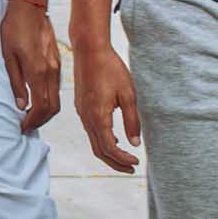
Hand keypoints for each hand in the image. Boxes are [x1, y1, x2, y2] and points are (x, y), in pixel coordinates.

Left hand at [0, 1, 61, 131]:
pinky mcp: (56, 61)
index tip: (21, 126)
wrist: (29, 7)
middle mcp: (51, 72)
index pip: (40, 107)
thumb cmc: (14, 29)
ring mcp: (56, 66)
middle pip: (52, 107)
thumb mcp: (8, 56)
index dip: (32, 121)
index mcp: (38, 72)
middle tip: (25, 125)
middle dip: (40, 120)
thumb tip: (20, 104)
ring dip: (45, 111)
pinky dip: (48, 99)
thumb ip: (15, 81)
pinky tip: (37, 98)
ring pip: (56, 98)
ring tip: (29, 114)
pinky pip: (56, 87)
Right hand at [73, 42, 139, 171]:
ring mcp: (81, 112)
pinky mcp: (81, 106)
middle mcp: (86, 117)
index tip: (136, 162)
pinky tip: (113, 138)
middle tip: (131, 168)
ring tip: (125, 157)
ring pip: (93, 141)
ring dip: (108, 152)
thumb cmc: (110, 68)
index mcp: (98, 116)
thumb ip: (132, 120)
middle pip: (98, 150)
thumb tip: (135, 143)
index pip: (109, 147)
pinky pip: (90, 130)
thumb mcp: (128, 94)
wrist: (89, 49)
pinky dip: (101, 140)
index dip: (123, 158)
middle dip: (115, 163)